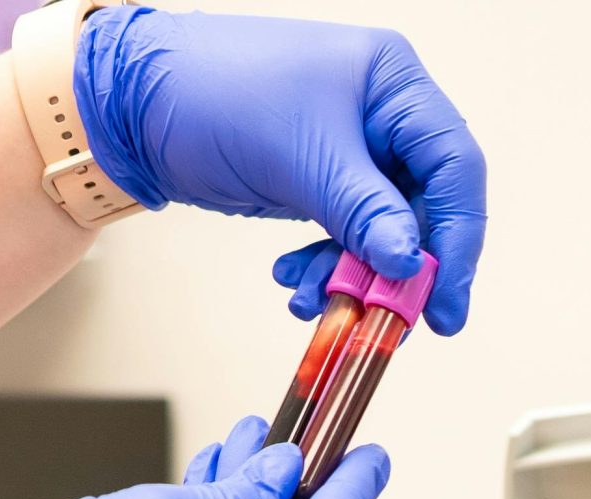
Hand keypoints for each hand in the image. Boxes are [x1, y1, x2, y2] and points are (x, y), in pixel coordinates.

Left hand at [71, 9, 486, 334]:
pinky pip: (344, 236)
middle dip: (403, 270)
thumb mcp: (301, 157)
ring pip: (382, 230)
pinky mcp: (317, 180)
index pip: (453, 166)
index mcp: (391, 83)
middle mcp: (379, 113)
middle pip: (423, 206)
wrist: (133, 104)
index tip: (443, 300)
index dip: (457, 238)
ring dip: (357, 277)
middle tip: (393, 324)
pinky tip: (295, 282)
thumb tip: (412, 264)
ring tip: (322, 304)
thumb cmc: (213, 94)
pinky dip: (325, 268)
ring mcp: (348, 149)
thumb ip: (365, 212)